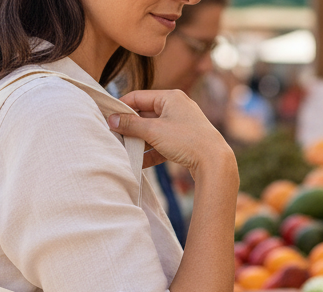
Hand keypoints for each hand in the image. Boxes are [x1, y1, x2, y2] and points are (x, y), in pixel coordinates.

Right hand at [109, 90, 235, 174]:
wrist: (214, 162)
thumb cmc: (187, 141)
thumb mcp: (154, 131)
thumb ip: (131, 125)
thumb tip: (112, 120)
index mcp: (171, 97)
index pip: (139, 97)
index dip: (122, 107)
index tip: (107, 118)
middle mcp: (177, 107)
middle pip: (145, 115)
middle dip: (130, 127)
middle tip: (113, 136)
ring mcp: (181, 125)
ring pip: (153, 132)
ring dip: (139, 141)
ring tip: (123, 150)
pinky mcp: (184, 142)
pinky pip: (162, 145)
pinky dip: (150, 152)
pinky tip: (139, 163)